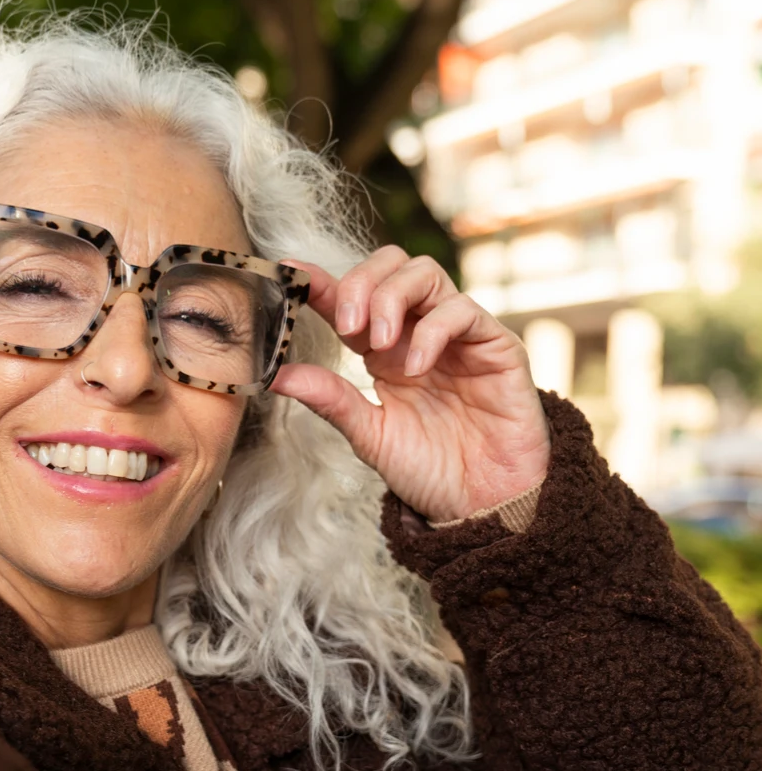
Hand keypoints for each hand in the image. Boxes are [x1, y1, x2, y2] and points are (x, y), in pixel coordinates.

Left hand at [272, 247, 549, 523]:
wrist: (482, 505)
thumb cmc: (430, 471)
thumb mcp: (369, 435)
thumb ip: (329, 399)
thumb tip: (275, 374)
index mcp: (383, 351)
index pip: (350, 298)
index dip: (320, 281)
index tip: (290, 275)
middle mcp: (418, 332)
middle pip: (390, 265)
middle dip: (360, 283)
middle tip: (345, 323)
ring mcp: (456, 335)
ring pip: (424, 273)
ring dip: (391, 299)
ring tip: (378, 346)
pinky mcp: (494, 345)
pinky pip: (462, 311)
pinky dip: (432, 330)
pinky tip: (416, 368)